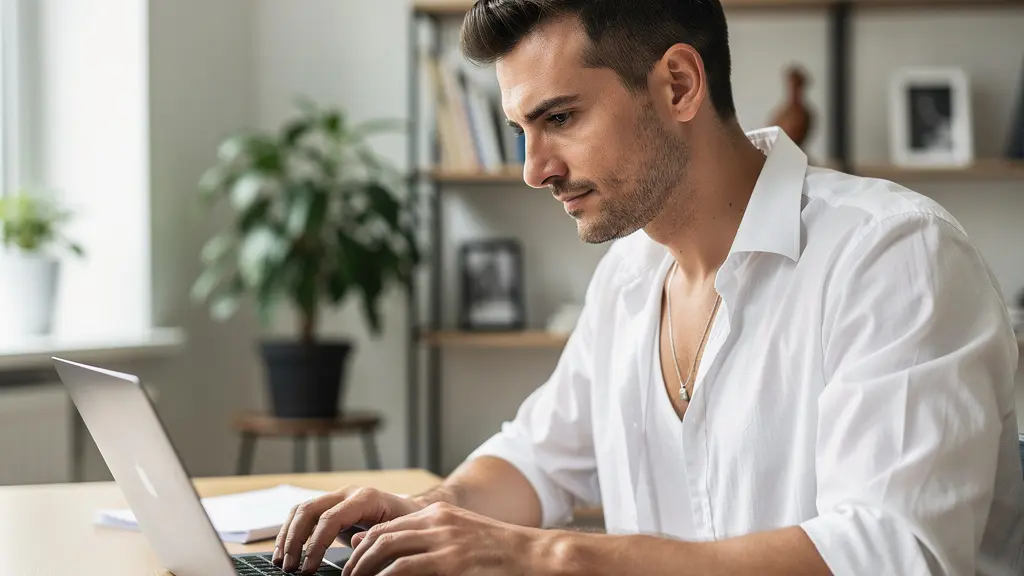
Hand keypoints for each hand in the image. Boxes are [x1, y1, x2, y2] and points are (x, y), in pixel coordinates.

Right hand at [272, 486, 424, 573]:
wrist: (412, 511)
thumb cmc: (408, 522)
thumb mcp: (399, 531)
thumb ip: (378, 536)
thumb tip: (355, 545)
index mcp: (365, 498)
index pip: (330, 517)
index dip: (316, 544)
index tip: (308, 567)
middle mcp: (348, 494)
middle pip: (309, 510)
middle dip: (295, 540)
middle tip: (290, 567)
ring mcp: (337, 498)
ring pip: (301, 510)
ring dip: (288, 536)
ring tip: (281, 562)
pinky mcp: (331, 507)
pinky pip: (304, 515)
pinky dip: (291, 533)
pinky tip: (285, 552)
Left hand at [342, 501, 545, 575]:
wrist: (535, 556)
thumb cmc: (502, 554)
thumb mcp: (463, 537)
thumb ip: (429, 539)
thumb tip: (393, 547)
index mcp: (440, 514)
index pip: (388, 526)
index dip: (365, 546)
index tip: (353, 565)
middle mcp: (438, 522)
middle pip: (382, 537)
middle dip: (358, 562)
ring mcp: (444, 541)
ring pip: (387, 552)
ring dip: (365, 572)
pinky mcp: (450, 562)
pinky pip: (404, 570)